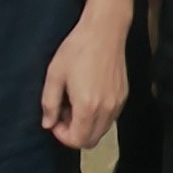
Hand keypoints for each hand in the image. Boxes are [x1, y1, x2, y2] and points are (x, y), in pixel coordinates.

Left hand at [39, 11, 129, 151]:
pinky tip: (89, 97)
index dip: (62, 136)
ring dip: (86, 126)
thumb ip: (49, 103)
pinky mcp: (124, 96)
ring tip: (75, 104)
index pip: (77, 140)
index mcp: (87, 107)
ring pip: (102, 131)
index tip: (55, 120)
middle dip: (74, 134)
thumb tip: (48, 124)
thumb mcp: (55, 74)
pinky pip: (110, 118)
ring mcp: (117, 104)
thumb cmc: (76, 50)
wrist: (104, 31)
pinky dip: (98, 117)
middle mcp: (106, 111)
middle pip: (91, 141)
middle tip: (64, 113)